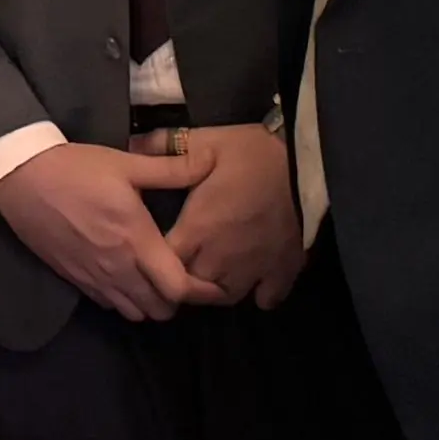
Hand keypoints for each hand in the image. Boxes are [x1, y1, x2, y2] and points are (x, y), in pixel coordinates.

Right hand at [0, 140, 211, 321]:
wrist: (21, 177)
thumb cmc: (76, 168)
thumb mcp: (125, 163)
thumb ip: (170, 170)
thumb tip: (207, 163)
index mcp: (137, 239)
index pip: (178, 288)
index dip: (199, 290)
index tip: (210, 281)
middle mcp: (118, 267)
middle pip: (160, 310)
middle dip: (175, 299)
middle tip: (179, 276)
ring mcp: (94, 278)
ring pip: (134, 313)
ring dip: (148, 302)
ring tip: (152, 279)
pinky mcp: (75, 280)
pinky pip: (109, 305)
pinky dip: (123, 300)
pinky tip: (123, 277)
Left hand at [160, 120, 305, 308]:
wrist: (308, 164)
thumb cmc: (254, 153)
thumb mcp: (207, 140)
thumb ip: (166, 146)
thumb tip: (130, 145)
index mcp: (198, 228)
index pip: (163, 261)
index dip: (154, 257)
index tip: (153, 246)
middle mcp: (221, 257)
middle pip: (191, 284)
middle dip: (182, 276)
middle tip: (183, 260)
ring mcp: (254, 269)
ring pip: (225, 296)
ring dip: (215, 288)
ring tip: (213, 272)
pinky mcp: (284, 271)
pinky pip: (266, 299)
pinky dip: (258, 295)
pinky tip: (254, 282)